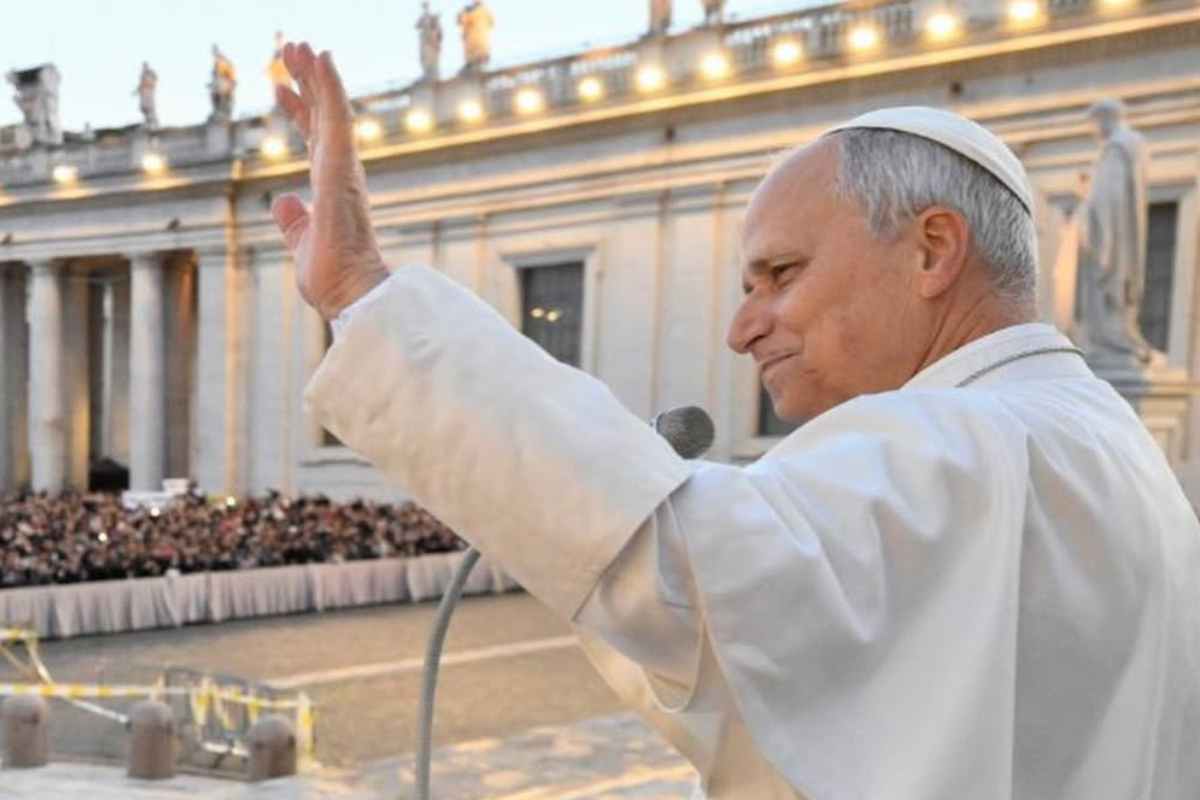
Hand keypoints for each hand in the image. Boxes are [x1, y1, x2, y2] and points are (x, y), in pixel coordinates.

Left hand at [270, 43, 388, 320]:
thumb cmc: (333, 279)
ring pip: (329, 109)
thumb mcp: (301, 244)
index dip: (296, 112)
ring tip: (297, 44)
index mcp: (330, 188)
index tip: (279, 88)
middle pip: (321, 116)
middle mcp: (340, 172)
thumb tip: (282, 201)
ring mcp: (343, 168)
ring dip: (314, 74)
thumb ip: (293, 222)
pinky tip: (321, 58)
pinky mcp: (342, 169)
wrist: (353, 295)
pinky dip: (330, 87)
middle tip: (289, 49)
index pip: (312, 140)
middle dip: (305, 81)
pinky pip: (337, 119)